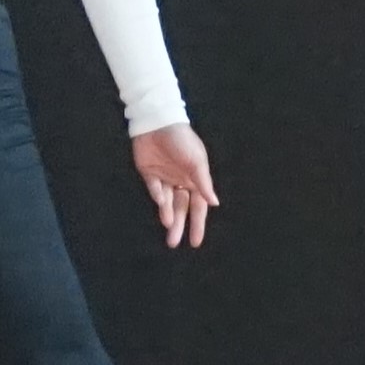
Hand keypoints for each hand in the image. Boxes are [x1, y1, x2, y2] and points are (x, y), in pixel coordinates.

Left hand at [131, 124, 218, 248]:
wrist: (159, 121)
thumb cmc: (182, 140)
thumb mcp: (197, 161)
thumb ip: (204, 183)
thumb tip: (215, 204)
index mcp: (195, 180)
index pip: (198, 207)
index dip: (198, 224)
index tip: (196, 242)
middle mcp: (180, 181)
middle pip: (180, 209)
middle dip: (178, 226)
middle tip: (174, 243)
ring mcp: (164, 178)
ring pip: (166, 203)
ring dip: (167, 215)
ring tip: (168, 228)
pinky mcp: (149, 172)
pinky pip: (154, 189)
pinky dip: (157, 196)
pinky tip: (161, 201)